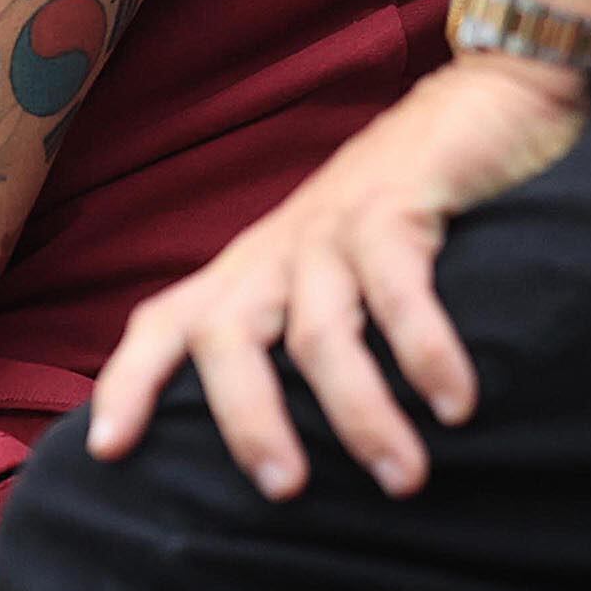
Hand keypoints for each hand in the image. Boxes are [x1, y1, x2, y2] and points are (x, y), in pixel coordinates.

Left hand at [85, 55, 586, 500]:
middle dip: (246, 418)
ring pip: (318, 330)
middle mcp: (277, 250)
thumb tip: (301, 451)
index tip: (106, 450)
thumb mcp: (336, 274)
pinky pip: (398, 288)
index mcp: (251, 270)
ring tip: (402, 480)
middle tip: (282, 490)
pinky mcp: (396, 204)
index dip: (128, 381)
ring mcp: (332, 227)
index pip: (164, 320)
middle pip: (225, 335)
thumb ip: (310, 339)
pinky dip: (425, 350)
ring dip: (359, 411)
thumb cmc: (406, 211)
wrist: (485, 100)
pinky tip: (456, 405)